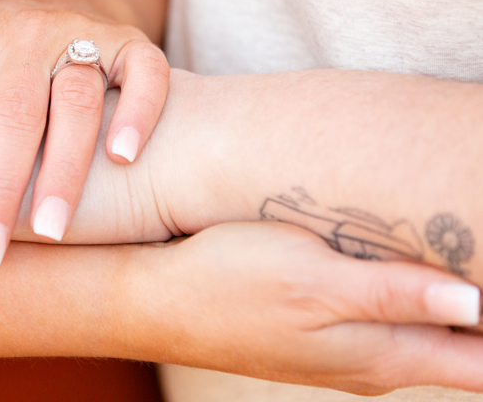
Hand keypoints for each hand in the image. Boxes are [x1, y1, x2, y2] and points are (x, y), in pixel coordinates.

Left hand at [0, 0, 167, 264]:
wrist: (52, 3)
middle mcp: (22, 29)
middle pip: (12, 113)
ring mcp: (80, 32)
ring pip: (76, 99)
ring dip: (65, 166)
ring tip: (50, 229)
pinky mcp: (128, 40)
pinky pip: (144, 70)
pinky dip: (138, 110)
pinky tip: (124, 157)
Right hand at [127, 222, 482, 393]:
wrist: (155, 302)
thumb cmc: (229, 282)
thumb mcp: (312, 280)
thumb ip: (396, 295)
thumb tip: (480, 305)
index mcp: (383, 353)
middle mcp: (373, 362)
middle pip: (463, 349)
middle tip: (482, 243)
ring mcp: (343, 349)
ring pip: (423, 330)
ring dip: (450, 299)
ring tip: (464, 249)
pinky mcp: (318, 329)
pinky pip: (384, 318)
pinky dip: (409, 294)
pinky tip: (402, 260)